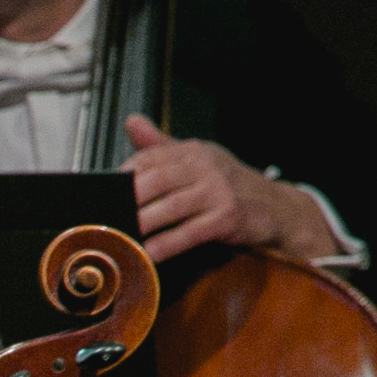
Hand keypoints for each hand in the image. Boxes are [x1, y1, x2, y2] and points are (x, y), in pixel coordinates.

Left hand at [123, 117, 339, 265]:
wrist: (275, 206)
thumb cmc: (225, 185)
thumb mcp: (196, 159)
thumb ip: (160, 146)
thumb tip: (130, 121)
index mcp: (192, 151)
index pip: (148, 159)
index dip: (122, 177)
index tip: (100, 194)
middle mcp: (205, 166)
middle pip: (155, 181)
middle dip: (127, 201)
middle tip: (103, 218)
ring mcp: (218, 191)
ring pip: (170, 208)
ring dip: (141, 224)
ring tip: (117, 238)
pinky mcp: (228, 217)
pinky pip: (189, 233)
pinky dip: (166, 245)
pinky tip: (147, 254)